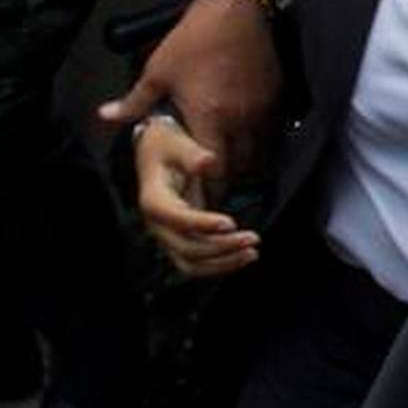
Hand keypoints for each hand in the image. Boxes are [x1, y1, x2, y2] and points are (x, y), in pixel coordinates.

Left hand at [100, 0, 281, 178]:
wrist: (235, 8)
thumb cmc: (192, 41)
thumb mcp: (157, 71)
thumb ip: (134, 102)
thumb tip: (105, 116)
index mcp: (209, 117)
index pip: (213, 170)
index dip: (206, 185)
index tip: (197, 191)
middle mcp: (240, 120)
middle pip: (240, 168)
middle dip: (227, 178)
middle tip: (213, 181)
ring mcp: (262, 109)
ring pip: (261, 153)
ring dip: (246, 162)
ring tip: (232, 163)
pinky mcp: (278, 97)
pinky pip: (275, 132)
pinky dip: (263, 142)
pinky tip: (251, 140)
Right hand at [134, 114, 261, 277]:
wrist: (154, 153)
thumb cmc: (166, 146)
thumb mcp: (177, 143)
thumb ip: (193, 154)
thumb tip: (208, 161)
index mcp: (154, 200)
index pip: (177, 219)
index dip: (203, 224)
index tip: (230, 223)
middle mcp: (157, 224)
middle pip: (187, 248)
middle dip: (221, 248)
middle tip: (252, 239)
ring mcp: (167, 235)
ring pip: (191, 263)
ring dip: (222, 263)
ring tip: (251, 253)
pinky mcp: (179, 239)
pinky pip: (196, 262)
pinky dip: (218, 264)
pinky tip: (241, 255)